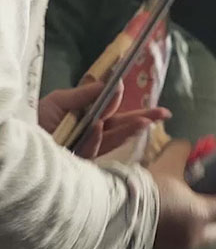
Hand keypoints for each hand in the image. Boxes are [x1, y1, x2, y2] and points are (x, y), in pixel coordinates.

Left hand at [40, 81, 170, 158]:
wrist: (17, 147)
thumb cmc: (34, 122)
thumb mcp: (58, 102)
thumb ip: (85, 94)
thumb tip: (112, 84)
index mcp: (87, 118)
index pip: (112, 111)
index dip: (122, 101)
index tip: (130, 89)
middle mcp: (90, 135)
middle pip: (121, 126)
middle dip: (143, 119)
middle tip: (164, 114)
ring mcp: (86, 150)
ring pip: (112, 139)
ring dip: (129, 129)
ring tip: (146, 121)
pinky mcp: (79, 163)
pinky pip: (91, 149)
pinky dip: (95, 138)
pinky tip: (99, 127)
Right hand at [147, 140, 215, 248]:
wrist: (112, 218)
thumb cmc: (147, 191)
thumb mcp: (168, 164)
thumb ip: (182, 152)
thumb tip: (187, 147)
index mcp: (202, 215)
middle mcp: (194, 237)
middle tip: (213, 198)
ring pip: (197, 238)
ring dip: (198, 225)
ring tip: (187, 208)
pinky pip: (178, 245)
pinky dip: (179, 233)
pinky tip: (167, 220)